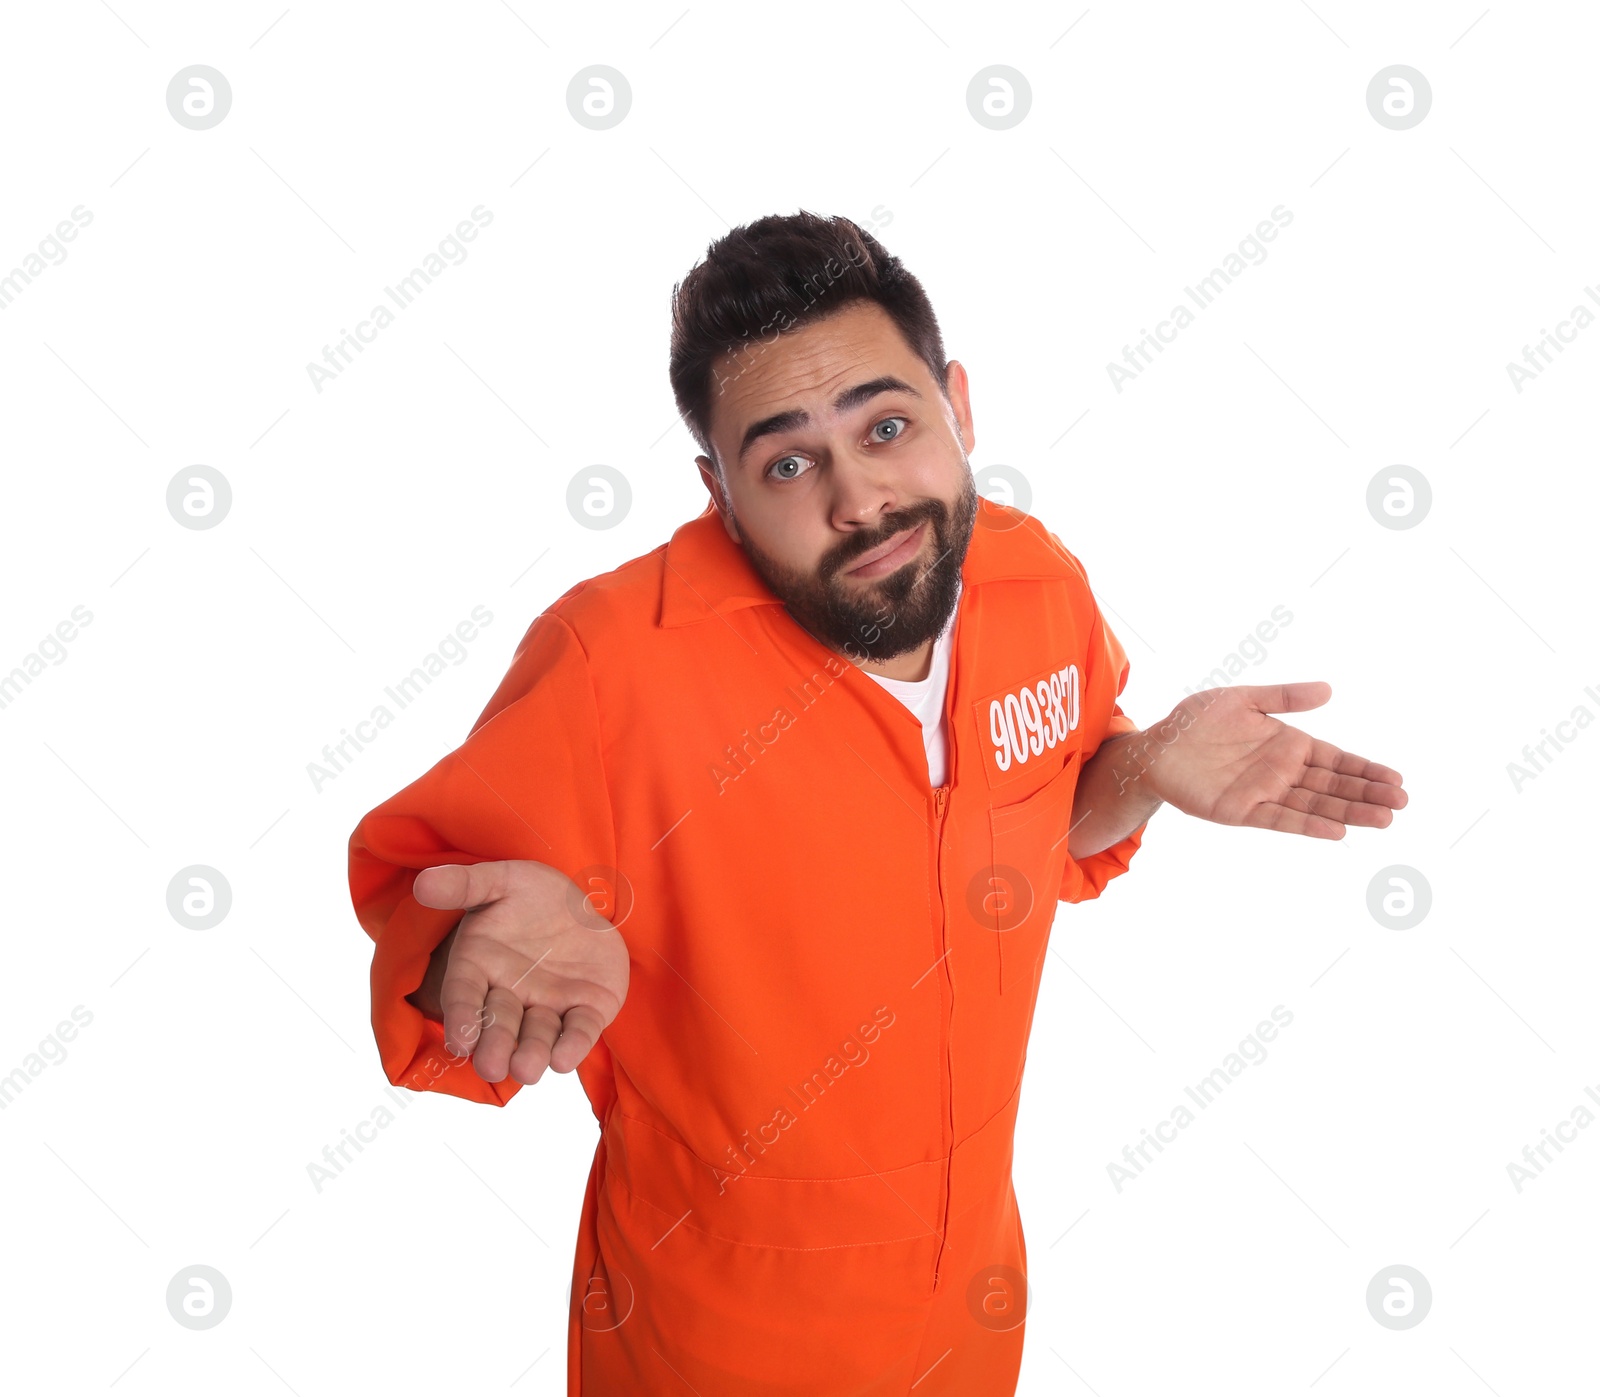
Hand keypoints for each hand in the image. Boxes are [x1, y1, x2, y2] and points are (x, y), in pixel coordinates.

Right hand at [410, 860, 629, 1084]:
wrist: (581, 903)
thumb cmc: (532, 895)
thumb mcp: (500, 881)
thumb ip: (463, 885)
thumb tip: (424, 883)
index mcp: (480, 967)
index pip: (464, 996)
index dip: (461, 1018)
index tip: (459, 1041)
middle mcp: (511, 995)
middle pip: (499, 1026)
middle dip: (495, 1046)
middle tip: (491, 1066)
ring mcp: (549, 1006)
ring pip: (537, 1036)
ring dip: (531, 1054)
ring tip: (526, 1070)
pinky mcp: (586, 1010)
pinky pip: (579, 1031)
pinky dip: (573, 1046)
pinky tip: (565, 1059)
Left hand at [1138, 682, 1406, 838]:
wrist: (1156, 747)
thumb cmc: (1196, 722)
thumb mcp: (1243, 699)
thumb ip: (1284, 697)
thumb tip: (1329, 690)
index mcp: (1288, 745)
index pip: (1337, 760)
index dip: (1366, 770)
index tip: (1398, 779)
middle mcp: (1282, 772)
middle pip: (1334, 785)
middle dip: (1368, 793)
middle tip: (1402, 802)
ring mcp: (1265, 793)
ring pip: (1316, 804)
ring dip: (1349, 812)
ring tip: (1384, 818)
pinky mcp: (1243, 810)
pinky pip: (1281, 818)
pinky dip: (1308, 824)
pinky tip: (1336, 830)